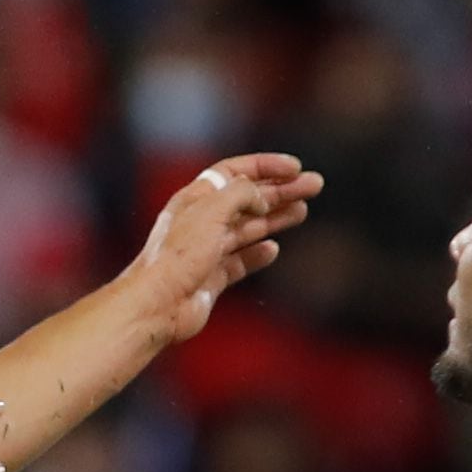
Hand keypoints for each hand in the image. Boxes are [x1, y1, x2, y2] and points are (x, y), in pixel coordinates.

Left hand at [128, 153, 324, 345]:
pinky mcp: (210, 279)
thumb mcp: (213, 210)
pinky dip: (256, 254)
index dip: (265, 166)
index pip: (233, 172)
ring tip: (302, 210)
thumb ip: (242, 194)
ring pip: (246, 229)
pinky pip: (238, 262)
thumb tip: (261, 199)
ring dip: (275, 218)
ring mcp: (205, 251)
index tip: (295, 168)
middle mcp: (199, 222)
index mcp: (194, 199)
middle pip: (246, 200)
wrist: (157, 305)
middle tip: (314, 186)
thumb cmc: (179, 255)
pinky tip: (272, 249)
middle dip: (280, 191)